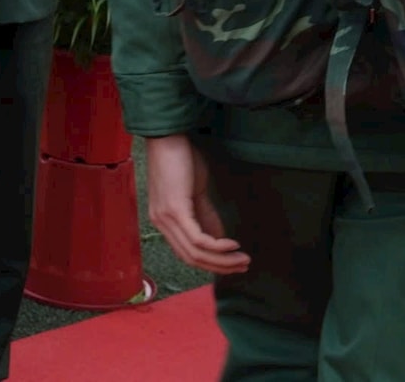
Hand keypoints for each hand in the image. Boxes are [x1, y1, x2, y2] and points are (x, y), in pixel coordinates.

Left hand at [146, 134, 249, 274]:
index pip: (185, 254)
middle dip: (220, 267)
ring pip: (195, 254)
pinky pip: (198, 239)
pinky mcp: (175, 210)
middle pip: (191, 259)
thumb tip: (220, 239)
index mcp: (162, 221)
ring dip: (222, 260)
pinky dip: (218, 246)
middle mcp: (160, 223)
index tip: (234, 265)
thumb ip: (204, 216)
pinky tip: (233, 244)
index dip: (211, 264)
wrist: (167, 136)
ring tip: (243, 259)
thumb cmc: (180, 159)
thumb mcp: (195, 192)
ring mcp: (165, 218)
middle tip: (244, 266)